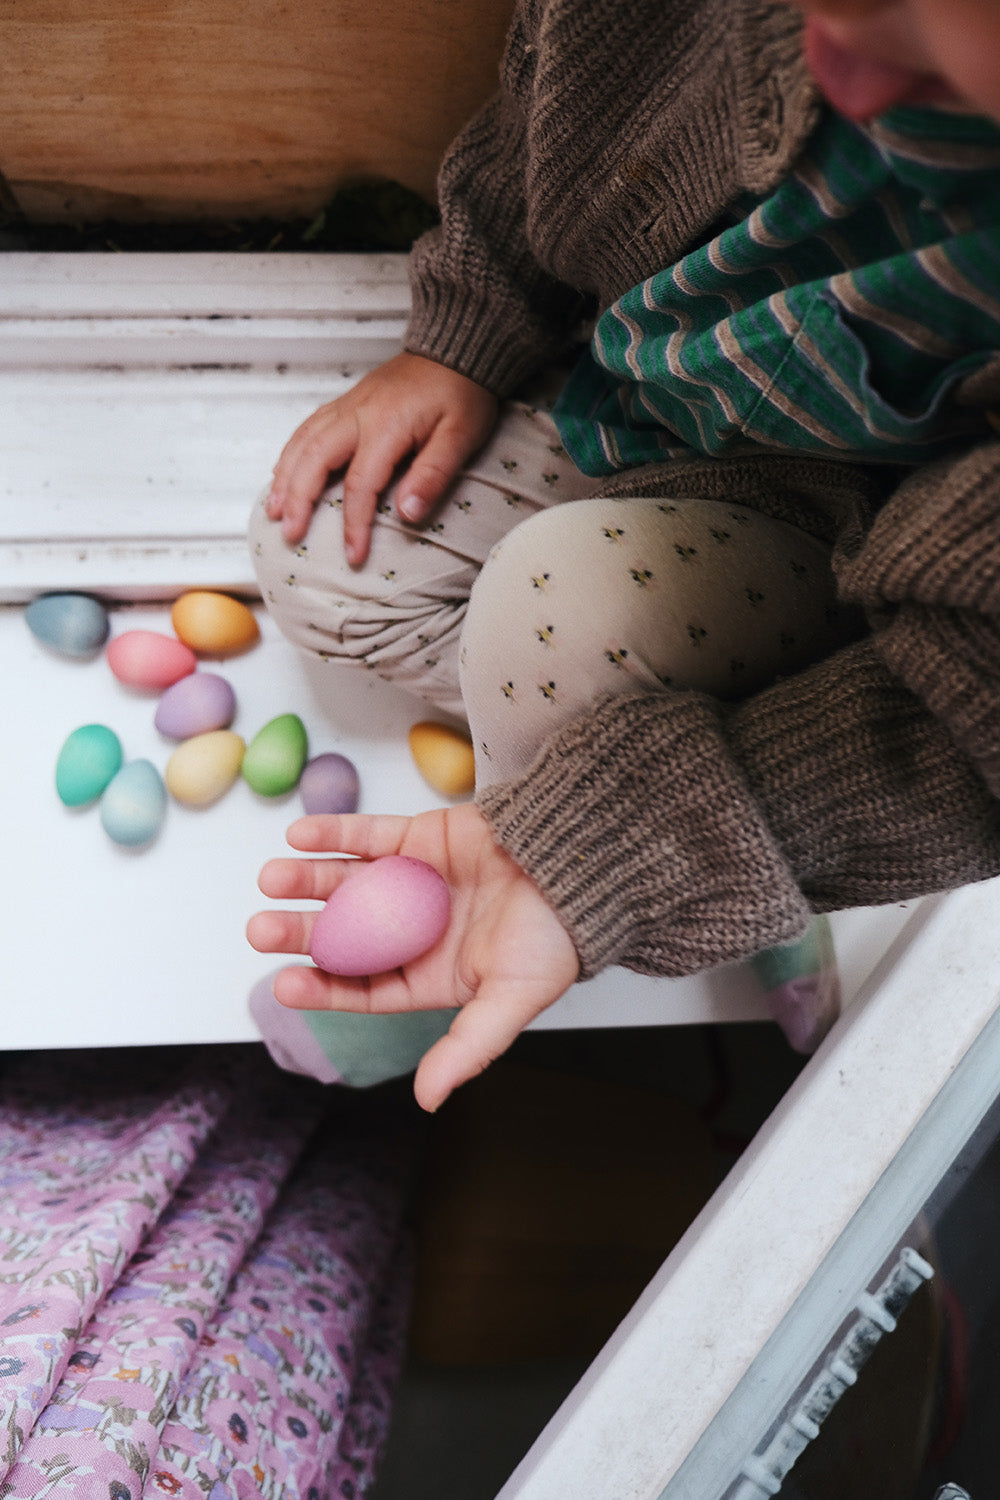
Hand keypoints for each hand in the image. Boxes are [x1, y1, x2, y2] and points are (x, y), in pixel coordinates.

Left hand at [246, 805, 579, 1110]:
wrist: (585, 865)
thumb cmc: (555, 938)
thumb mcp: (512, 1000)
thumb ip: (467, 1049)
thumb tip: (428, 1100)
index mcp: (431, 976)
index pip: (364, 987)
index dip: (322, 985)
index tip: (284, 980)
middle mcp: (415, 930)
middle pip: (345, 935)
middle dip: (302, 932)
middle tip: (262, 928)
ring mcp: (414, 882)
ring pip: (348, 883)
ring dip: (308, 879)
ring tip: (273, 878)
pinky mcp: (421, 838)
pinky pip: (369, 835)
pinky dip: (335, 833)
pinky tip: (301, 834)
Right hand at [265, 352, 498, 565]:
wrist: (455, 348)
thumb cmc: (462, 393)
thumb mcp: (461, 436)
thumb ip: (433, 474)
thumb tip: (407, 514)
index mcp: (386, 425)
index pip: (361, 484)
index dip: (355, 524)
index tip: (354, 555)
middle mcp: (358, 414)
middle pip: (314, 459)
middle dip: (298, 500)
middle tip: (289, 534)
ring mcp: (348, 405)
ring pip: (303, 442)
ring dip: (285, 477)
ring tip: (273, 511)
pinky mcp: (346, 402)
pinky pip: (308, 428)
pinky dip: (290, 454)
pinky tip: (283, 474)